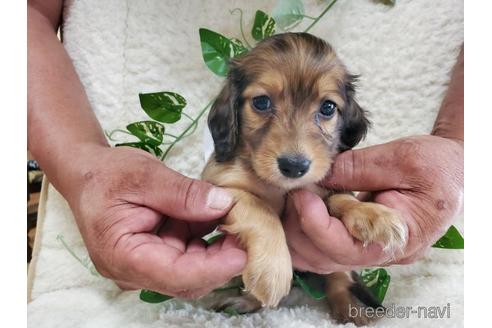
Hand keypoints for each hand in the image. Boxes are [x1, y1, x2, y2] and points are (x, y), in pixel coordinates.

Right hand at [64, 145, 245, 297]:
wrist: (89, 174)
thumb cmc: (106, 175)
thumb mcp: (144, 175)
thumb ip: (183, 193)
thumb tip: (222, 205)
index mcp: (122, 256)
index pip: (174, 274)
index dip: (212, 268)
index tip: (242, 253)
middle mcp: (134, 270)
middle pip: (188, 278)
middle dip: (221, 258)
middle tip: (247, 230)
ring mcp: (147, 265)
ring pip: (193, 269)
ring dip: (218, 247)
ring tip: (235, 219)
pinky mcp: (158, 255)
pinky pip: (189, 254)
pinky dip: (207, 237)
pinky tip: (219, 218)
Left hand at [284, 135, 462, 272]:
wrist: (454, 170)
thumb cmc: (437, 165)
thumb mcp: (403, 159)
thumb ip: (359, 168)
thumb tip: (319, 176)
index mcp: (399, 238)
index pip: (345, 248)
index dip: (316, 224)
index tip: (301, 195)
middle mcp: (382, 254)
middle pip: (326, 258)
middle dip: (300, 228)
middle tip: (291, 194)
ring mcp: (370, 250)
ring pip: (321, 258)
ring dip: (299, 232)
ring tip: (293, 199)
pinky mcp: (360, 241)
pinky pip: (325, 247)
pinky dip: (307, 231)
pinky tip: (300, 208)